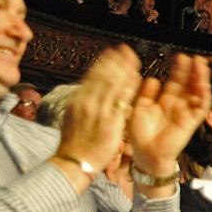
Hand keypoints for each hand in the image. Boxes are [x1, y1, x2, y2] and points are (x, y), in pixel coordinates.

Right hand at [57, 45, 143, 172]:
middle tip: (126, 49)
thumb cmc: (75, 143)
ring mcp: (99, 111)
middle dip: (115, 60)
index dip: (104, 62)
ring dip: (124, 68)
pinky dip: (129, 86)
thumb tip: (89, 90)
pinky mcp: (110, 121)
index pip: (92, 76)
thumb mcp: (73, 117)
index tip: (112, 52)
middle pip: (103, 75)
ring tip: (133, 57)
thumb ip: (83, 103)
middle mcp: (87, 102)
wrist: (73, 163)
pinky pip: (122, 100)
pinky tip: (137, 77)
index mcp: (77, 100)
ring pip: (112, 84)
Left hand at [126, 53, 210, 177]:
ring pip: (198, 92)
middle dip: (192, 70)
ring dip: (200, 78)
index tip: (180, 57)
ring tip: (200, 64)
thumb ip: (147, 93)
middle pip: (189, 84)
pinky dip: (204, 94)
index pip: (176, 82)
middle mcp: (178, 106)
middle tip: (193, 57)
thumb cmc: (141, 135)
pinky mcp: (192, 121)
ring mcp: (186, 113)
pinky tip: (203, 83)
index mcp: (166, 102)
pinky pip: (202, 106)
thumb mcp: (140, 108)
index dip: (178, 70)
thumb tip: (153, 78)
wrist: (145, 155)